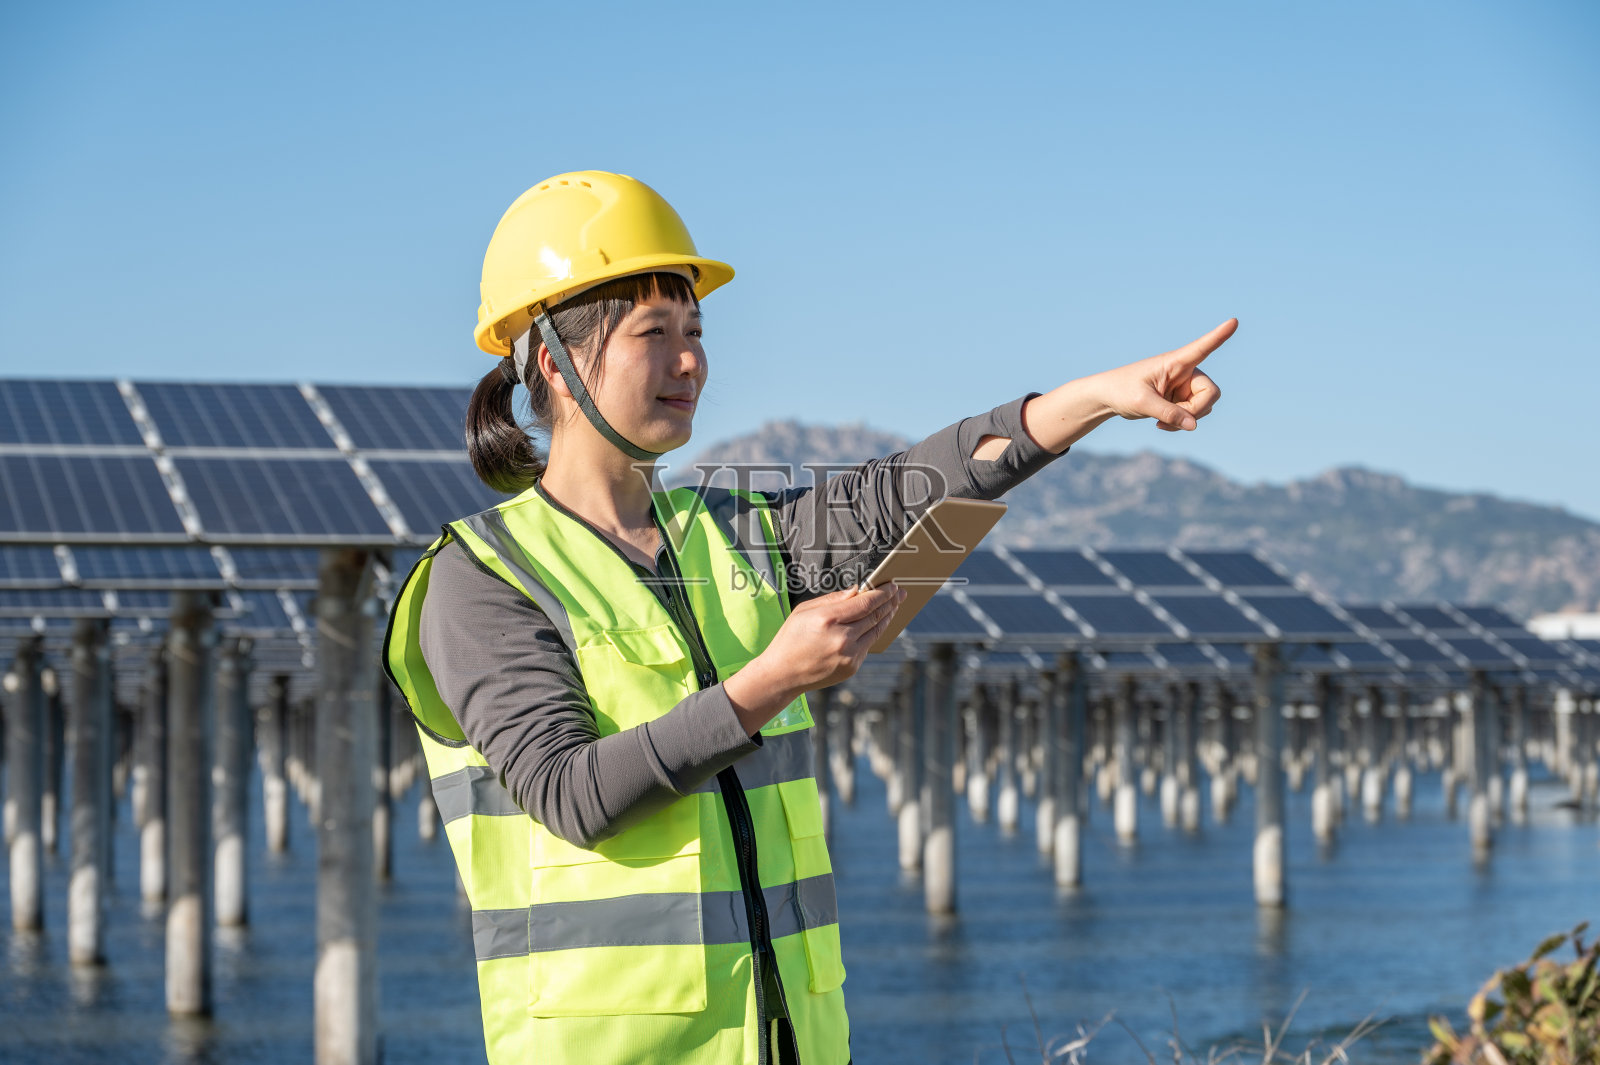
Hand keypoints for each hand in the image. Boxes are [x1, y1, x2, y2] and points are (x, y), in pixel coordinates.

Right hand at [724, 583, 907, 733]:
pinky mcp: (852, 667)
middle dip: (890, 602)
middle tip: (901, 592)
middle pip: (875, 616)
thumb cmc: (791, 638)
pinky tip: (878, 623)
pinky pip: (868, 645)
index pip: (865, 602)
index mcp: (828, 619)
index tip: (892, 585)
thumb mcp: (804, 611)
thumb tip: (857, 590)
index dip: (882, 593)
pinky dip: (874, 632)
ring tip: (894, 606)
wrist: (783, 674)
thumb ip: (833, 599)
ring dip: (887, 617)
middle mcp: (842, 637)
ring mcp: (849, 655)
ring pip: (876, 631)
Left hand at [1092, 318, 1232, 431]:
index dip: (1219, 336)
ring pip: (1205, 407)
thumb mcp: (1142, 403)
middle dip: (1195, 411)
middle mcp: (1186, 371)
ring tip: (1161, 421)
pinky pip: (1194, 416)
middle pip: (1211, 393)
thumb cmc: (1121, 391)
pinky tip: (1161, 424)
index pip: (1201, 347)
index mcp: (1175, 362)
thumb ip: (1169, 414)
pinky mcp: (1182, 399)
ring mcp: (1186, 386)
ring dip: (1187, 419)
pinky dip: (1182, 423)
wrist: (1108, 398)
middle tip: (1171, 420)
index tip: (1234, 320)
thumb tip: (1194, 426)